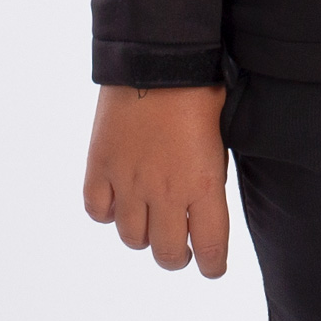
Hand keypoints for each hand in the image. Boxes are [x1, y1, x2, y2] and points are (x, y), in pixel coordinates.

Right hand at [83, 84, 229, 275]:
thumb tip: (208, 194)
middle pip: (167, 254)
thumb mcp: (222, 131)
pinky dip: (108, 212)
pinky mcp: (100, 168)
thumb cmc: (199, 84)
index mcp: (204, 183)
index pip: (210, 248)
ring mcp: (129, 183)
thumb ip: (211, 172)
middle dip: (177, 255)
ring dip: (143, 234)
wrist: (158, 55)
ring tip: (150, 220)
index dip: (212, 264)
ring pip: (132, 239)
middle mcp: (166, 192)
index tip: (212, 265)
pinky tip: (119, 199)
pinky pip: (99, 211)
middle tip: (180, 245)